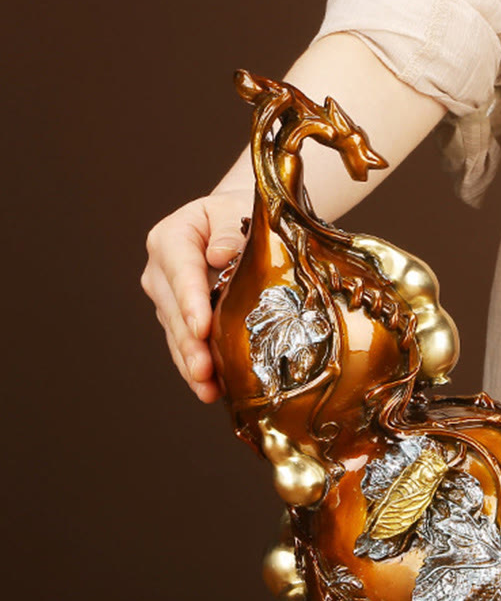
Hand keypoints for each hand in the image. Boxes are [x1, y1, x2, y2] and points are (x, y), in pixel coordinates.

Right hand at [141, 189, 252, 401]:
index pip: (181, 272)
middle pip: (175, 312)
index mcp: (172, 238)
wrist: (234, 222)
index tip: (201, 327)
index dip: (190, 301)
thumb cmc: (238, 213)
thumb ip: (230, 229)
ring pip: (177, 335)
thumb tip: (220, 254)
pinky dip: (198, 369)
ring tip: (207, 389)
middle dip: (189, 344)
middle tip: (203, 371)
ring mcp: (167, 298)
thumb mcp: (236, 210)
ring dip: (191, 364)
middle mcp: (161, 271)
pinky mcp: (180, 319)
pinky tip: (211, 390)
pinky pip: (186, 346)